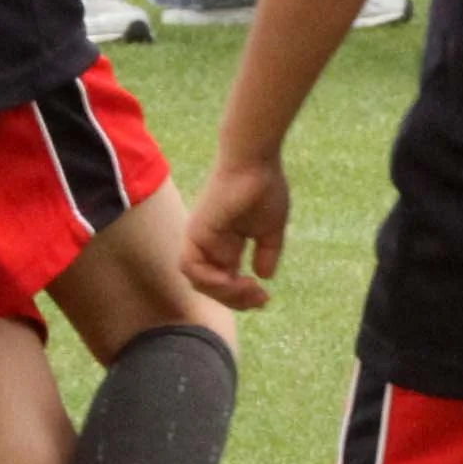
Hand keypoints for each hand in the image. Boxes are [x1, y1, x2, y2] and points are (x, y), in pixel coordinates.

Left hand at [181, 158, 291, 310]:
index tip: (266, 297)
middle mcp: (210, 244)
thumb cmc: (265, 188)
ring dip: (224, 293)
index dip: (243, 297)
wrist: (256, 163)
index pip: (227, 281)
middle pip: (212, 286)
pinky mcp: (195, 231)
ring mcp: (199, 238)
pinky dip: (210, 279)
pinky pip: (191, 267)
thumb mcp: (271, 228)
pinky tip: (233, 278)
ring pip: (198, 281)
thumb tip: (264, 276)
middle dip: (236, 300)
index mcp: (226, 244)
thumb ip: (267, 252)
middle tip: (261, 299)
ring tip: (249, 289)